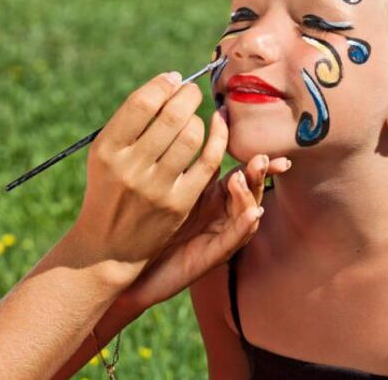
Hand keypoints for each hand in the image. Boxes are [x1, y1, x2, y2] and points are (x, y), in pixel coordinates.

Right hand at [65, 73, 228, 285]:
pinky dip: (216, 139)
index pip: (141, 104)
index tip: (172, 79)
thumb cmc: (109, 187)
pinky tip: (217, 127)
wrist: (108, 245)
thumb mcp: (104, 154)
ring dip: (198, 119)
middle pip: (170, 117)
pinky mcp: (178, 204)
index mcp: (107, 149)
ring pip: (191, 136)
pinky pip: (207, 162)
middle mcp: (129, 167)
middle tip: (192, 91)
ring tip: (194, 117)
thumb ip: (130, 121)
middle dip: (188, 95)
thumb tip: (170, 83)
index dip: (162, 85)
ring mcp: (155, 187)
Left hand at [118, 152, 286, 310]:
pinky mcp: (209, 256)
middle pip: (248, 190)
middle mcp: (218, 215)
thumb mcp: (160, 187)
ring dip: (250, 195)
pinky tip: (252, 212)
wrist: (125, 265)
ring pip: (246, 214)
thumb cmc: (142, 224)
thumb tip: (180, 123)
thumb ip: (176, 161)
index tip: (262, 143)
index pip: (238, 172)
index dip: (253, 159)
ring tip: (243, 179)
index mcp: (209, 196)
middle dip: (257, 174)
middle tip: (259, 157)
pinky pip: (232, 240)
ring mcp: (217, 235)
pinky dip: (244, 226)